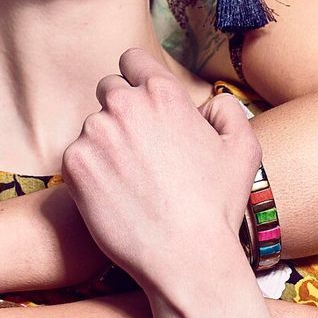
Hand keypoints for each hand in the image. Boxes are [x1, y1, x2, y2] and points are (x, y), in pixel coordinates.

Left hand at [61, 48, 259, 288]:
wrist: (185, 256)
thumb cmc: (217, 206)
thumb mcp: (244, 149)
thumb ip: (227, 110)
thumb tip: (206, 104)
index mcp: (163, 93)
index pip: (132, 60)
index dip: (137, 79)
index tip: (142, 103)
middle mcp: (124, 105)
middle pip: (108, 90)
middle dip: (121, 112)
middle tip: (138, 149)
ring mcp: (94, 134)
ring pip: (92, 127)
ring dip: (105, 144)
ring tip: (130, 181)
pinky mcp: (73, 165)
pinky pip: (76, 157)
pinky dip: (90, 173)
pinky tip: (114, 196)